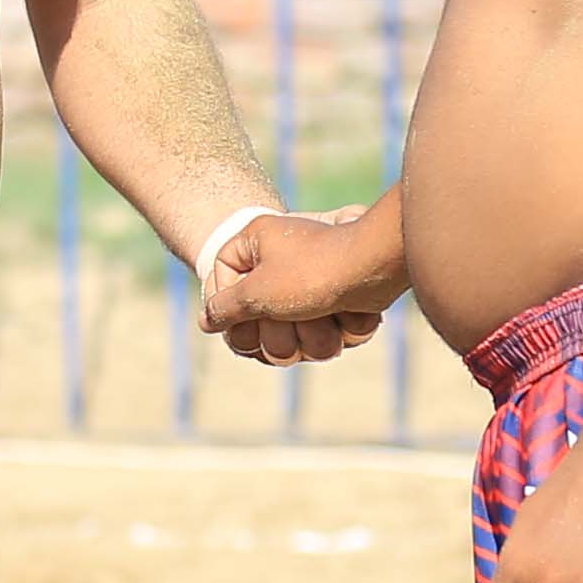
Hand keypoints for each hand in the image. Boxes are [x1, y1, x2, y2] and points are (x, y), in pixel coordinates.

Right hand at [202, 205, 400, 366]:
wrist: (377, 269)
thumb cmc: (312, 273)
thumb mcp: (258, 292)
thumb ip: (227, 308)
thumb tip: (206, 320)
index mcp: (256, 243)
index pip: (222, 279)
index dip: (233, 307)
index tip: (246, 316)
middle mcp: (280, 258)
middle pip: (257, 316)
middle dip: (277, 332)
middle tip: (291, 317)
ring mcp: (309, 281)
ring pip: (293, 333)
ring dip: (310, 339)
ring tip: (324, 318)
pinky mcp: (335, 300)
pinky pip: (321, 332)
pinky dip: (335, 333)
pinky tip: (343, 318)